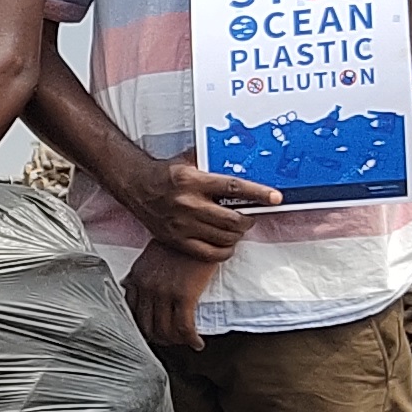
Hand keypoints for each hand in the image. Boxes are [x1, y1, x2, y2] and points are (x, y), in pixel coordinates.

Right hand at [119, 151, 280, 263]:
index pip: (234, 188)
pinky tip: (226, 243)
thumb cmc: (165, 174)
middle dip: (248, 219)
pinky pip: (209, 253)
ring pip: (224, 238)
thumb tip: (241, 158)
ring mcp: (182, 225)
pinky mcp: (177, 241)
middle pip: (232, 219)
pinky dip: (224, 251)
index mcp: (194, 181)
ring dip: (237, 235)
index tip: (275, 197)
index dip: (258, 194)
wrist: (136, 187)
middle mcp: (188, 204)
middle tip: (249, 215)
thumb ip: (212, 162)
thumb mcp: (189, 161)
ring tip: (236, 228)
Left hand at [125, 240, 223, 357]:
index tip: (153, 333)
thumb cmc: (179, 240)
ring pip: (166, 331)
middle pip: (148, 327)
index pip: (132, 312)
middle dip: (160, 339)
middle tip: (172, 342)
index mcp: (137, 277)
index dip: (143, 328)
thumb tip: (131, 286)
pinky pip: (185, 327)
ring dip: (176, 342)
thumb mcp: (151, 255)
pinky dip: (191, 340)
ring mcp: (164, 292)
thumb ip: (141, 273)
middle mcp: (147, 287)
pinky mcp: (184, 295)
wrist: (198, 226)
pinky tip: (197, 343)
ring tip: (185, 342)